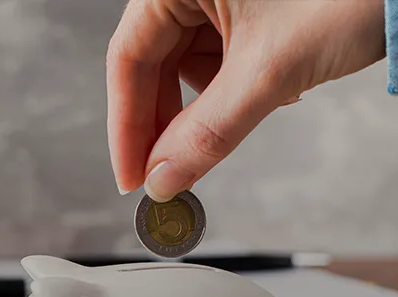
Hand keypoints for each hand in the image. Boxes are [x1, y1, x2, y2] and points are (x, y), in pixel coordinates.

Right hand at [107, 0, 385, 199]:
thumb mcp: (270, 72)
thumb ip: (208, 132)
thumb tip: (165, 179)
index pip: (128, 58)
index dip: (127, 124)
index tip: (133, 176)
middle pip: (152, 63)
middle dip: (167, 122)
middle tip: (171, 174)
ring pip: (186, 63)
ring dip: (209, 103)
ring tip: (252, 109)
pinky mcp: (246, 4)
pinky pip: (219, 54)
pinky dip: (236, 84)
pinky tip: (270, 89)